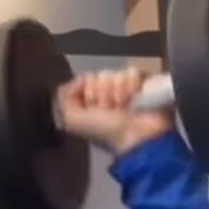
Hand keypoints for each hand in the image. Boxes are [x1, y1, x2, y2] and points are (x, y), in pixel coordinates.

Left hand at [56, 67, 171, 158]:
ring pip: (116, 74)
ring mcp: (126, 88)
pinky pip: (132, 72)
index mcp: (90, 101)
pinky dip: (132, 86)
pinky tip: (134, 99)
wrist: (135, 136)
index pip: (85, 79)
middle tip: (110, 111)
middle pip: (100, 76)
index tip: (93, 109)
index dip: (88, 93)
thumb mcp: (72, 121)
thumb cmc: (104, 131)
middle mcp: (108, 93)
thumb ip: (64, 97)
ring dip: (119, 93)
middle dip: (103, 95)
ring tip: (124, 108)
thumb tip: (80, 78)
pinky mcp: (144, 84)